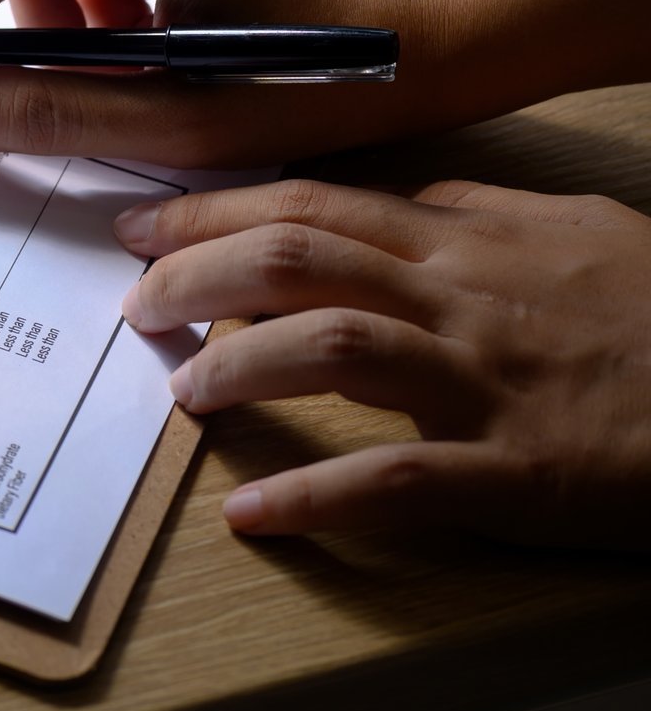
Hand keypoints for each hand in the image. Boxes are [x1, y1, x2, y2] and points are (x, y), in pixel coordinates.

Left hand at [117, 178, 650, 547]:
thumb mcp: (574, 230)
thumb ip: (477, 210)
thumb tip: (398, 195)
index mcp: (467, 241)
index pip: (311, 203)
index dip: (212, 209)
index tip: (142, 224)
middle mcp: (462, 297)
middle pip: (296, 257)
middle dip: (194, 272)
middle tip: (136, 303)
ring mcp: (486, 382)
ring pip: (331, 345)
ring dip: (237, 367)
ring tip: (183, 393)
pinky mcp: (517, 471)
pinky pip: (397, 480)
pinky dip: (314, 496)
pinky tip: (252, 515)